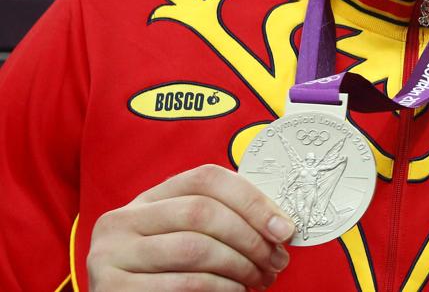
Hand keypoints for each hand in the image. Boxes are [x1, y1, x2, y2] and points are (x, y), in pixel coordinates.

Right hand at [87, 164, 294, 290]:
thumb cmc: (167, 274)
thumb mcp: (185, 239)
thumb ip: (221, 223)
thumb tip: (279, 226)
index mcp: (149, 199)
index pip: (207, 179)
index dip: (252, 200)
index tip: (285, 229)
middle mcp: (123, 219)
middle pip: (202, 211)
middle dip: (250, 238)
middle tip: (276, 261)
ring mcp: (112, 253)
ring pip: (194, 249)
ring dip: (239, 266)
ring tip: (260, 279)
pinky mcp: (112, 287)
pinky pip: (182, 284)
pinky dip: (220, 289)